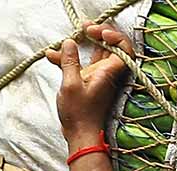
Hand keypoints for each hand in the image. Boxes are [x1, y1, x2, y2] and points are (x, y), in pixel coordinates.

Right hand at [45, 22, 133, 146]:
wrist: (82, 136)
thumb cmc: (79, 115)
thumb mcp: (70, 84)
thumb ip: (70, 61)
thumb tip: (69, 42)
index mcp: (109, 72)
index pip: (124, 48)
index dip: (115, 36)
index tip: (98, 32)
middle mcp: (107, 73)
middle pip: (111, 47)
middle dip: (99, 33)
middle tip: (85, 27)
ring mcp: (99, 78)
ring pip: (96, 54)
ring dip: (84, 43)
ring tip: (72, 35)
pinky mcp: (89, 83)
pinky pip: (84, 65)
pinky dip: (71, 59)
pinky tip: (52, 55)